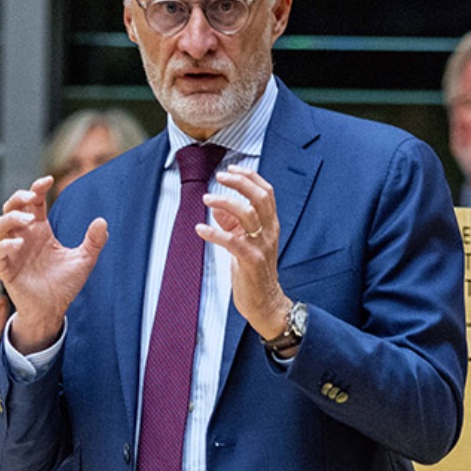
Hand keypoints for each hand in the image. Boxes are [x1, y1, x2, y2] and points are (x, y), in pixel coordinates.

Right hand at [0, 176, 107, 352]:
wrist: (53, 310)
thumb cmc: (64, 284)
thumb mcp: (84, 261)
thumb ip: (93, 242)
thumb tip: (102, 221)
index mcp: (40, 231)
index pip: (33, 203)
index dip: (37, 188)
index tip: (49, 180)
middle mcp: (24, 237)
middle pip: (11, 208)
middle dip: (18, 197)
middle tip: (31, 197)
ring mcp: (13, 252)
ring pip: (0, 225)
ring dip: (11, 217)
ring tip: (28, 219)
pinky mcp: (6, 269)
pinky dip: (5, 245)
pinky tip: (19, 243)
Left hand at [199, 165, 292, 339]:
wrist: (265, 302)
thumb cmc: (254, 272)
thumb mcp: (245, 243)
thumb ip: (233, 225)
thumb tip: (217, 209)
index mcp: (271, 225)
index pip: (266, 192)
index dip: (250, 177)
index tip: (231, 168)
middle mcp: (269, 232)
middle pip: (261, 197)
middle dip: (239, 182)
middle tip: (220, 176)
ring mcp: (261, 246)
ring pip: (248, 214)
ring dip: (225, 203)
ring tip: (206, 199)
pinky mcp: (251, 261)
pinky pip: (232, 242)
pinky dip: (214, 233)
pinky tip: (200, 229)